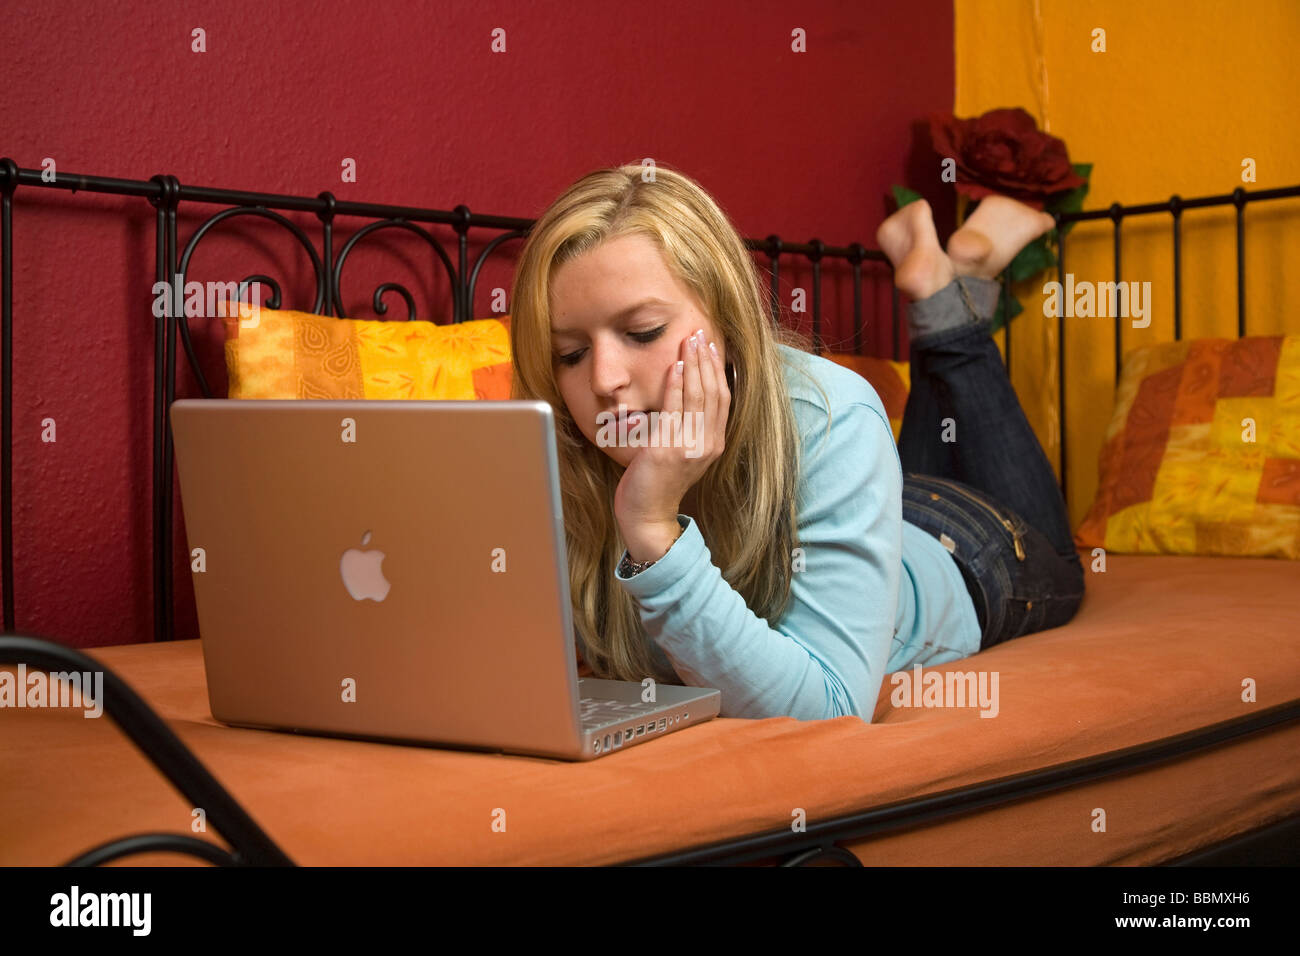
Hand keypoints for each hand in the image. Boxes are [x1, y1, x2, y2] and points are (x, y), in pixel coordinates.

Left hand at [614, 328, 730, 559]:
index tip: (711, 346)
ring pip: (697, 396)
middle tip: (700, 333)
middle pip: (713, 392)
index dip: (718, 370)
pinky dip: (676, 384)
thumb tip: (684, 397)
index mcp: (714, 443)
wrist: (647, 515)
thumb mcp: (681, 452)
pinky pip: (675, 409)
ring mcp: (690, 447)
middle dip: (707, 359)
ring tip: (689, 340)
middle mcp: (708, 444)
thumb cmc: (658, 483)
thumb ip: (688, 428)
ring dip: (693, 364)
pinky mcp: (669, 450)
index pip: (722, 398)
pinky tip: (674, 365)